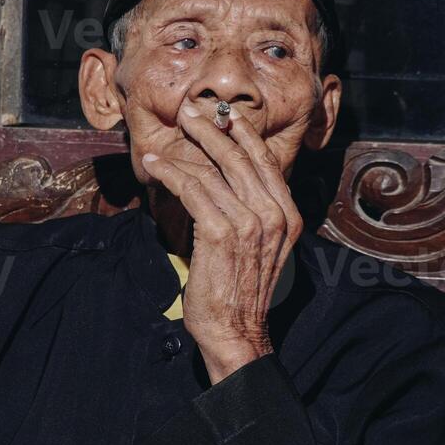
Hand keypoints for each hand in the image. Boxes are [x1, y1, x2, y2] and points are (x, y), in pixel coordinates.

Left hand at [142, 105, 302, 382]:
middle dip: (211, 129)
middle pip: (240, 158)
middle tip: (189, 112)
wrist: (237, 333)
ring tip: (165, 138)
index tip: (223, 115)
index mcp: (288, 216)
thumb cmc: (241, 293)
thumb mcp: (260, 249)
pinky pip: (193, 190)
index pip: (265, 162)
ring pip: (214, 171)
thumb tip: (225, 183)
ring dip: (185, 150)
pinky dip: (172, 174)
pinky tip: (156, 166)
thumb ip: (253, 215)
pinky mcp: (221, 233)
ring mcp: (250, 223)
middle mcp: (274, 215)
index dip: (242, 134)